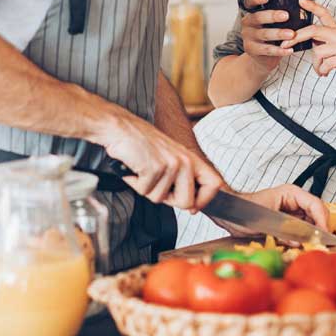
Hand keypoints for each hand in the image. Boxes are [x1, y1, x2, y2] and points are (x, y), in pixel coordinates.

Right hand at [105, 114, 222, 211]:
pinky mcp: (154, 167)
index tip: (193, 208)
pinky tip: (135, 168)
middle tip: (156, 183)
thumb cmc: (142, 144)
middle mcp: (185, 160)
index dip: (204, 201)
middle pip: (187, 202)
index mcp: (191, 158)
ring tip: (143, 169)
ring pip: (161, 199)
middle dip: (168, 200)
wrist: (120, 128)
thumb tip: (192, 207)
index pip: (215, 184)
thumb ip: (183, 179)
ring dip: (147, 189)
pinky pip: (145, 191)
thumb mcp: (170, 158)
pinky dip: (135, 183)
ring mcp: (170, 163)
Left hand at [210, 184, 329, 237]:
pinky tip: (299, 246)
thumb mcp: (265, 221)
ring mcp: (292, 211)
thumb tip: (301, 241)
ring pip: (311, 223)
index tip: (324, 236)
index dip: (322, 221)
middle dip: (320, 230)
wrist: (229, 213)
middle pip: (317, 214)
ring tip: (311, 246)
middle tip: (320, 245)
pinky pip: (301, 230)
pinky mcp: (288, 222)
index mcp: (291, 193)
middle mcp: (294, 201)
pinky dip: (302, 239)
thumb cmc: (243, 211)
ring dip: (312, 236)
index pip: (316, 205)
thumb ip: (285, 231)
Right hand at [239, 0, 293, 72]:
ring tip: (291, 34)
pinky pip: (267, 49)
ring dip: (278, 33)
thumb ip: (280, 14)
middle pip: (258, 17)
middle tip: (286, 15)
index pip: (250, 2)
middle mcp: (248, 23)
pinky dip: (279, 50)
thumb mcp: (271, 22)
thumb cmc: (271, 33)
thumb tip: (302, 8)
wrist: (262, 55)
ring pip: (264, 34)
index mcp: (252, 12)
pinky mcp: (251, 49)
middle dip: (272, 16)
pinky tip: (289, 50)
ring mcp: (248, 36)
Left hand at [281, 0, 335, 88]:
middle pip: (313, 30)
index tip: (300, 1)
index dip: (312, 6)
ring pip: (317, 52)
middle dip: (296, 37)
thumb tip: (309, 42)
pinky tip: (326, 74)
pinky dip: (322, 71)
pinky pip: (326, 64)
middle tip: (284, 45)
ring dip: (315, 65)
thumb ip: (326, 43)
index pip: (324, 14)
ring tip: (321, 70)